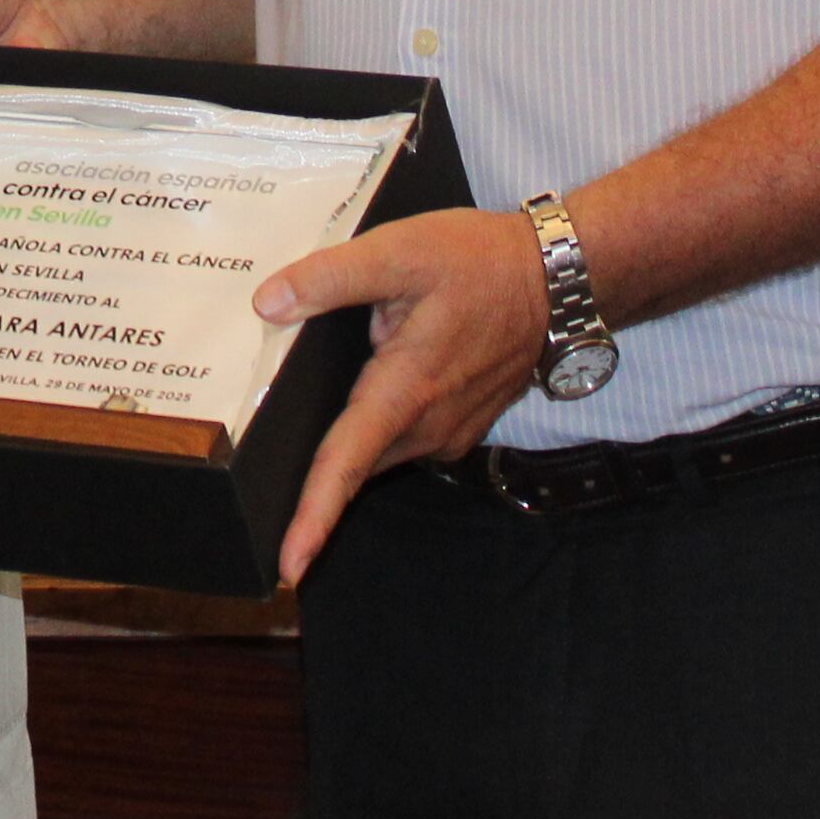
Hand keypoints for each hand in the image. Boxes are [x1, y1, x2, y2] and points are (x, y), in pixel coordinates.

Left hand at [250, 207, 551, 585]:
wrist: (556, 279)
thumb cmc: (479, 263)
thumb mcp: (399, 251)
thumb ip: (331, 278)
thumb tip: (269, 304)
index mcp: (405, 392)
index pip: (347, 464)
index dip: (315, 518)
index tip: (291, 567)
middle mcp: (428, 425)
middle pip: (354, 463)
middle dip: (314, 475)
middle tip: (263, 465)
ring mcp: (448, 430)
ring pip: (379, 450)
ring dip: (350, 442)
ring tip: (304, 421)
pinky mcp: (458, 423)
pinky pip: (403, 437)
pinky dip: (378, 424)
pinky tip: (368, 387)